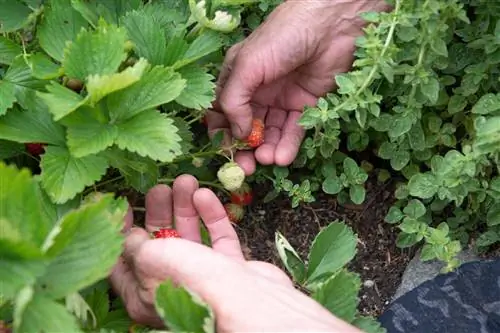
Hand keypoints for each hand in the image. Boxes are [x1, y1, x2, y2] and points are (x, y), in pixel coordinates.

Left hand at [109, 175, 361, 331]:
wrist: (250, 300)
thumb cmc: (193, 281)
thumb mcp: (152, 258)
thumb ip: (135, 244)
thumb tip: (130, 235)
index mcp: (145, 295)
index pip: (124, 260)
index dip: (120, 230)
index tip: (122, 204)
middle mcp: (172, 287)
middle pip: (159, 244)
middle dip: (159, 212)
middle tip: (159, 187)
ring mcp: (203, 278)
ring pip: (189, 237)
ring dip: (185, 207)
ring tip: (185, 180)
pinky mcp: (230, 269)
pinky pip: (217, 238)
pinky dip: (211, 216)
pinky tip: (205, 194)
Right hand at [209, 0, 389, 174]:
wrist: (330, 25)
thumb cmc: (282, 37)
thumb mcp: (247, 65)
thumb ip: (233, 100)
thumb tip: (236, 132)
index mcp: (238, 77)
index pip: (223, 111)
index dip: (221, 133)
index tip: (223, 151)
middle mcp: (258, 90)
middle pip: (246, 126)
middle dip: (244, 148)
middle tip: (245, 167)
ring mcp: (282, 99)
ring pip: (269, 132)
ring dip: (266, 149)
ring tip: (266, 160)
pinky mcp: (305, 105)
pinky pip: (294, 131)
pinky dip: (287, 145)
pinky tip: (282, 157)